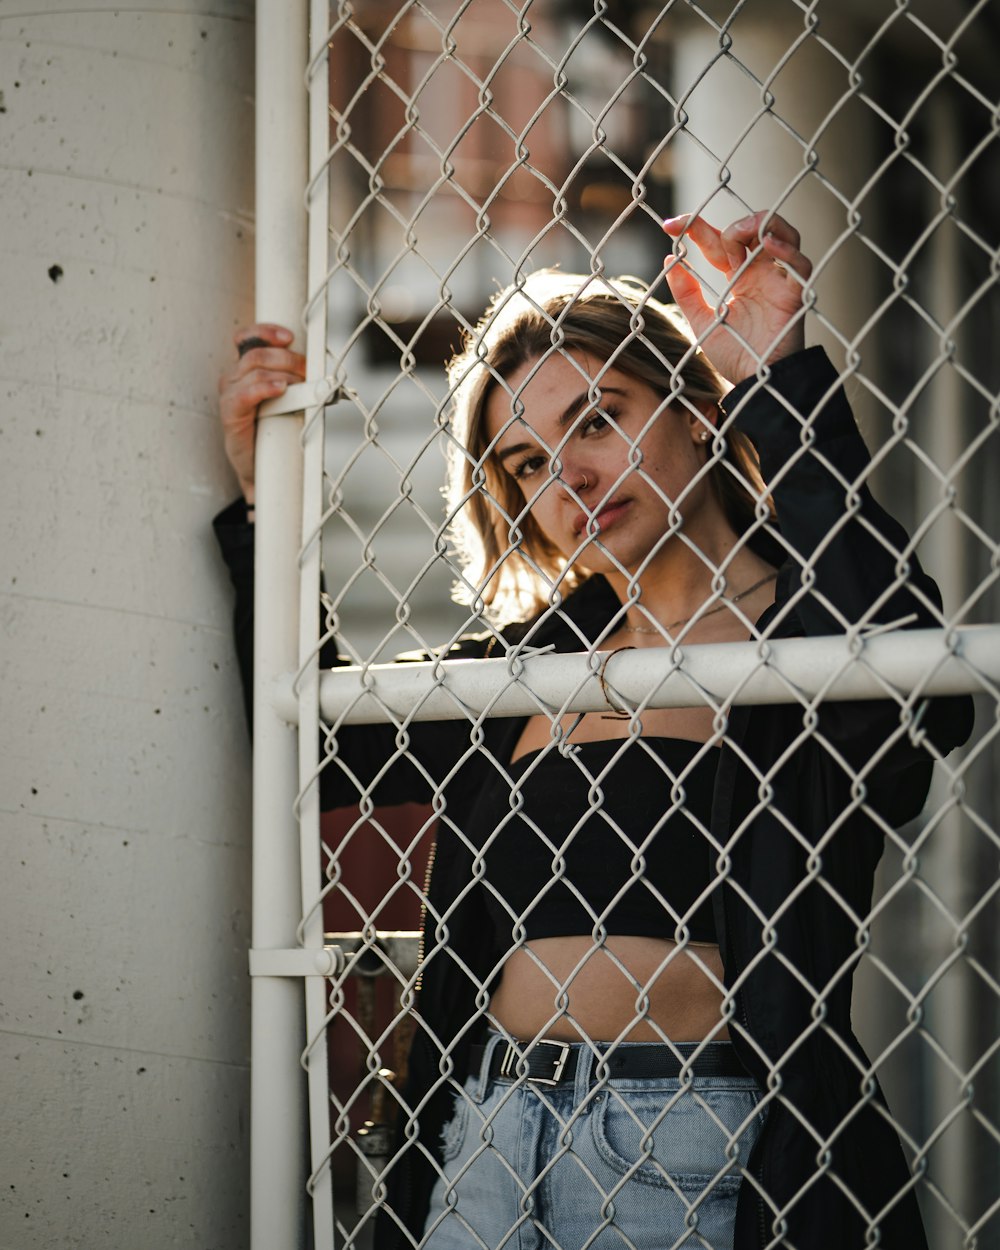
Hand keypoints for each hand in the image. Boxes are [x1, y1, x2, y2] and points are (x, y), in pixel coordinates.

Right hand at [217, 324, 305, 504]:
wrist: (263, 468)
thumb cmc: (274, 431)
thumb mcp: (288, 400)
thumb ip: (297, 382)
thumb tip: (324, 373)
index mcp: (245, 370)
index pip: (248, 338)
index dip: (266, 331)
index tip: (289, 337)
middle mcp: (233, 378)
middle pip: (257, 353)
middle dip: (288, 358)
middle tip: (308, 371)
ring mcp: (230, 395)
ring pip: (254, 370)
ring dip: (284, 374)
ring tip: (301, 386)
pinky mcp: (230, 415)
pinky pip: (244, 393)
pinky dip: (264, 387)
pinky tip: (280, 389)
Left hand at [662, 211, 811, 384]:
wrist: (756, 384)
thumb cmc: (735, 357)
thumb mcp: (701, 322)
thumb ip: (687, 293)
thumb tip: (669, 257)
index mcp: (740, 277)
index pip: (719, 241)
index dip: (697, 228)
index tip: (670, 225)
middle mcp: (762, 273)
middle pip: (753, 229)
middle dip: (731, 227)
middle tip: (710, 240)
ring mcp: (780, 281)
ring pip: (782, 234)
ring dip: (761, 224)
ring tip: (742, 229)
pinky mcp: (796, 294)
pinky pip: (800, 264)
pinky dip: (787, 249)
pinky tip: (768, 243)